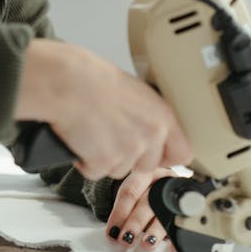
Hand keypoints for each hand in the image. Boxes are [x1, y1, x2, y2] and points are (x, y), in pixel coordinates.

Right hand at [15, 39, 191, 180]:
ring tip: (93, 131)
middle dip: (130, 158)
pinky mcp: (104, 163)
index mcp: (161, 115)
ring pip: (120, 170)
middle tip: (111, 137)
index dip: (166, 156)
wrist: (67, 83)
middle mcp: (150, 135)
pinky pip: (96, 172)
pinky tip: (81, 138)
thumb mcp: (134, 91)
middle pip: (148, 166)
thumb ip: (148, 114)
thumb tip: (149, 127)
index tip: (156, 154)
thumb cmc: (92, 79)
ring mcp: (128, 151)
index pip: (182, 153)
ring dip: (106, 159)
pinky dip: (86, 161)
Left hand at [106, 167, 175, 251]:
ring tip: (147, 243)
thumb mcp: (136, 191)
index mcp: (145, 173)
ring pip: (165, 212)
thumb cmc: (148, 190)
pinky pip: (182, 223)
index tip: (113, 231)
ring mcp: (176, 194)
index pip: (130, 191)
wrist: (170, 186)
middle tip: (126, 239)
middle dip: (136, 222)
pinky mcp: (188, 208)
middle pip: (148, 202)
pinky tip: (168, 246)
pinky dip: (175, 237)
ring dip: (155, 230)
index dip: (120, 212)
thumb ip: (125, 208)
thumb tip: (113, 232)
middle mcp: (162, 181)